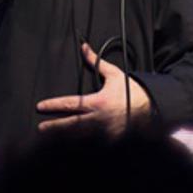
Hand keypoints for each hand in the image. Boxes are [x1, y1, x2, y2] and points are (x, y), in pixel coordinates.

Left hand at [36, 41, 151, 136]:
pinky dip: (81, 144)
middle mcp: (99, 118)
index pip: (70, 104)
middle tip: (41, 127)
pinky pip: (93, 143)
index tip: (40, 106)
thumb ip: (96, 62)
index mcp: (97, 102)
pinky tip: (70, 145)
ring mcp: (105, 132)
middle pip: (71, 124)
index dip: (53, 105)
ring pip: (80, 136)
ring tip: (51, 139)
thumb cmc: (131, 90)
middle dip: (54, 126)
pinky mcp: (111, 140)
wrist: (152, 106)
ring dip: (65, 137)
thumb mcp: (113, 74)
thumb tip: (84, 48)